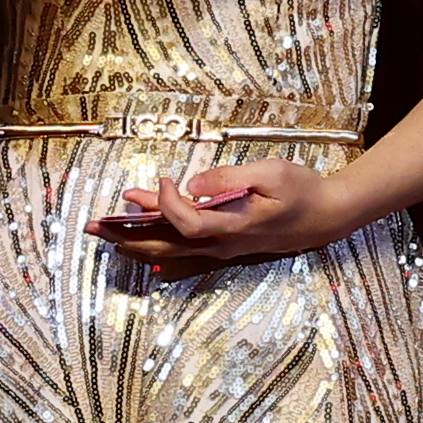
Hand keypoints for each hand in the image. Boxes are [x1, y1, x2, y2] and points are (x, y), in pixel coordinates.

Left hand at [98, 158, 351, 275]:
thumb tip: (194, 185)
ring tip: (108, 233)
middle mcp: (223, 243)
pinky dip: (161, 242)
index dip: (166, 203)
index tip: (164, 179)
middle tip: (95, 228)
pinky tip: (144, 240)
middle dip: (128, 235)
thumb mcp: (272, 173)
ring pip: (173, 249)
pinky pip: (186, 248)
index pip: (185, 222)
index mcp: (232, 226)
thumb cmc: (302, 190)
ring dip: (139, 239)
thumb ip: (230, 178)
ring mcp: (224, 247)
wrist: (328, 215)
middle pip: (166, 245)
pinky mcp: (227, 244)